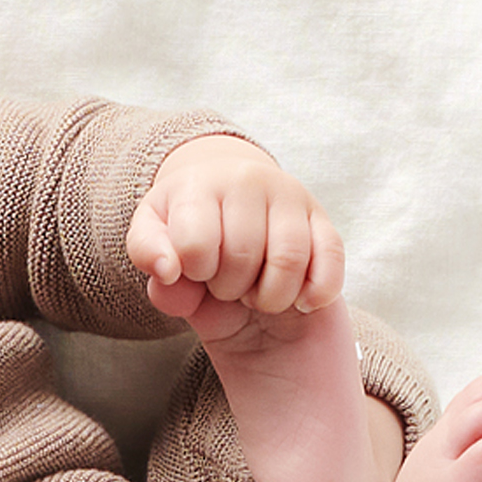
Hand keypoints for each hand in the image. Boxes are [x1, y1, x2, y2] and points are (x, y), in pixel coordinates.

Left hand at [126, 136, 345, 326]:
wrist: (235, 235)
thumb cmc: (194, 252)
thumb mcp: (162, 258)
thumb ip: (151, 263)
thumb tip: (169, 270)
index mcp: (197, 185)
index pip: (195, 244)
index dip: (195, 273)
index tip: (196, 271)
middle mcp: (246, 179)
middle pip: (242, 255)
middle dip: (230, 288)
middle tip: (226, 283)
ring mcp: (291, 197)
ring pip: (289, 260)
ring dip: (270, 296)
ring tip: (256, 291)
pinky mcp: (325, 222)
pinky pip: (330, 262)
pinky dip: (314, 294)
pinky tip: (298, 302)